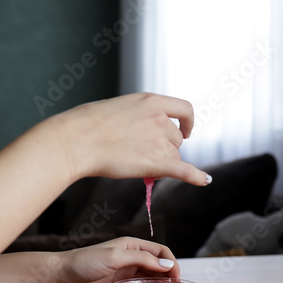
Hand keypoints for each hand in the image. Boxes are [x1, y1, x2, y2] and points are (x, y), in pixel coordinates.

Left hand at [47, 237, 179, 282]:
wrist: (59, 278)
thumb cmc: (83, 262)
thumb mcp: (114, 257)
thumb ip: (141, 260)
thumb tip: (167, 265)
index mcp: (131, 246)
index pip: (160, 251)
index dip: (171, 263)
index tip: (176, 279)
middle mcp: (130, 258)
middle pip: (157, 266)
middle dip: (167, 277)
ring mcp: (124, 273)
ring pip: (150, 279)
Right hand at [50, 92, 211, 185]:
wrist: (77, 140)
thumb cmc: (88, 125)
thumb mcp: (119, 108)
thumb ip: (137, 118)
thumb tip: (142, 135)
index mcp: (151, 101)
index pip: (184, 109)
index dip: (187, 122)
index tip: (186, 130)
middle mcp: (161, 119)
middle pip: (176, 139)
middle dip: (165, 148)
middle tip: (143, 156)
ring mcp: (160, 141)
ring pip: (173, 156)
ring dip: (162, 162)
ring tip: (136, 164)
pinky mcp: (157, 163)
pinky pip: (184, 171)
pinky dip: (197, 176)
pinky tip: (205, 180)